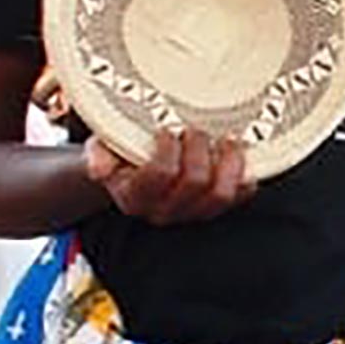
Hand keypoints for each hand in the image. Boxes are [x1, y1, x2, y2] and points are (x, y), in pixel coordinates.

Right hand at [86, 128, 252, 225]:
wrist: (131, 172)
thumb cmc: (120, 153)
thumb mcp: (101, 148)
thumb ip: (99, 154)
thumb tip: (99, 169)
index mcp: (134, 197)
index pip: (160, 174)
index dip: (169, 149)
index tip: (168, 130)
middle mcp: (163, 211)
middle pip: (195, 181)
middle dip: (199, 149)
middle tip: (196, 130)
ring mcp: (191, 214)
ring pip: (220, 195)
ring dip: (229, 163)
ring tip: (227, 139)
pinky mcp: (213, 210)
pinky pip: (239, 199)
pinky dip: (245, 179)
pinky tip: (243, 159)